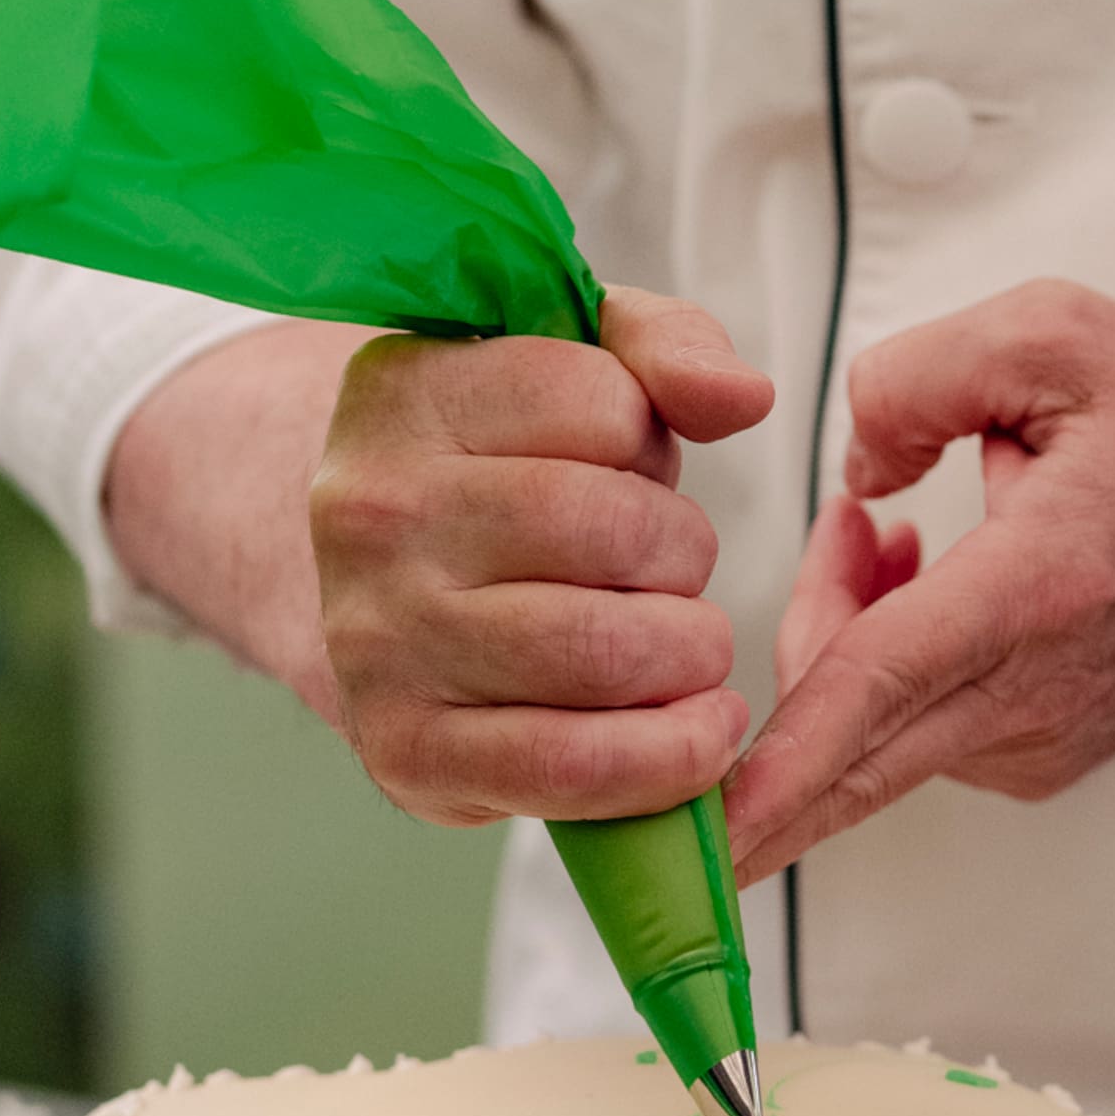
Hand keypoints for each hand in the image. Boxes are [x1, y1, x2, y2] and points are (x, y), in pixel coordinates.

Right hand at [310, 287, 774, 824]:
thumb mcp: (573, 370)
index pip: (600, 403)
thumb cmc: (498, 476)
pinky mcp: (409, 752)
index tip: (625, 467)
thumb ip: (669, 348)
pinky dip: (668, 757)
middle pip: (613, 534)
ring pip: (606, 654)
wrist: (370, 593)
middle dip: (684, 558)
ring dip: (688, 656)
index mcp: (408, 397)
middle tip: (669, 574)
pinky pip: (576, 767)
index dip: (650, 439)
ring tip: (682, 647)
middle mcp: (377, 517)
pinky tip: (698, 730)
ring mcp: (382, 642)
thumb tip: (744, 395)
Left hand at [725, 278, 1114, 883]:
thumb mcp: (1052, 336)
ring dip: (845, 630)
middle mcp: (1037, 692)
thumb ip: (917, 378)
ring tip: (899, 530)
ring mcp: (1037, 742)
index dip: (784, 765)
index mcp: (1040, 588)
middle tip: (847, 538)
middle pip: (852, 747)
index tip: (711, 837)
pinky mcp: (1035, 761)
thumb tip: (848, 476)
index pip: (881, 687)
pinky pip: (911, 733)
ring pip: (870, 727)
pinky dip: (884, 666)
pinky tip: (926, 582)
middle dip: (771, 691)